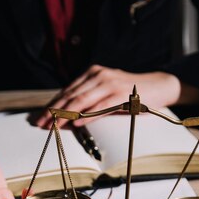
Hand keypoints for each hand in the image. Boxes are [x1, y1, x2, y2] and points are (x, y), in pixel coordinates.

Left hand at [34, 65, 198, 128]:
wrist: (157, 86)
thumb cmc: (129, 92)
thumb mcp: (106, 90)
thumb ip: (89, 97)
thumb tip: (67, 114)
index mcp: (92, 73)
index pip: (67, 90)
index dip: (53, 104)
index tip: (41, 117)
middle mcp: (98, 75)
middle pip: (71, 95)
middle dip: (54, 111)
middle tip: (42, 124)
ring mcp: (109, 84)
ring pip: (82, 101)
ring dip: (66, 115)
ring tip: (54, 125)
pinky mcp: (120, 95)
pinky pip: (99, 107)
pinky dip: (87, 116)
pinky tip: (77, 124)